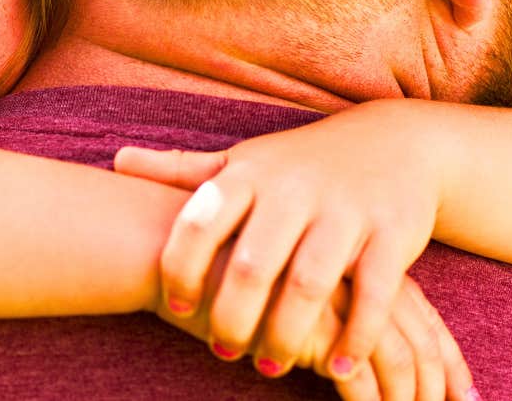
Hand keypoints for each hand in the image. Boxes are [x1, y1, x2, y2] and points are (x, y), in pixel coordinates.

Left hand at [117, 112, 448, 384]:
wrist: (395, 143)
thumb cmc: (299, 164)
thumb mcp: (242, 161)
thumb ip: (182, 170)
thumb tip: (117, 161)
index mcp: (249, 174)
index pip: (200, 222)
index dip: (182, 269)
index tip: (178, 307)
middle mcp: (293, 190)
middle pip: (252, 264)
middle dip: (232, 317)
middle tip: (222, 351)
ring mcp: (345, 211)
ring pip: (309, 284)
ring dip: (287, 335)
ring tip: (269, 366)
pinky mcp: (392, 232)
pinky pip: (372, 294)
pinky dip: (356, 336)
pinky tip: (338, 367)